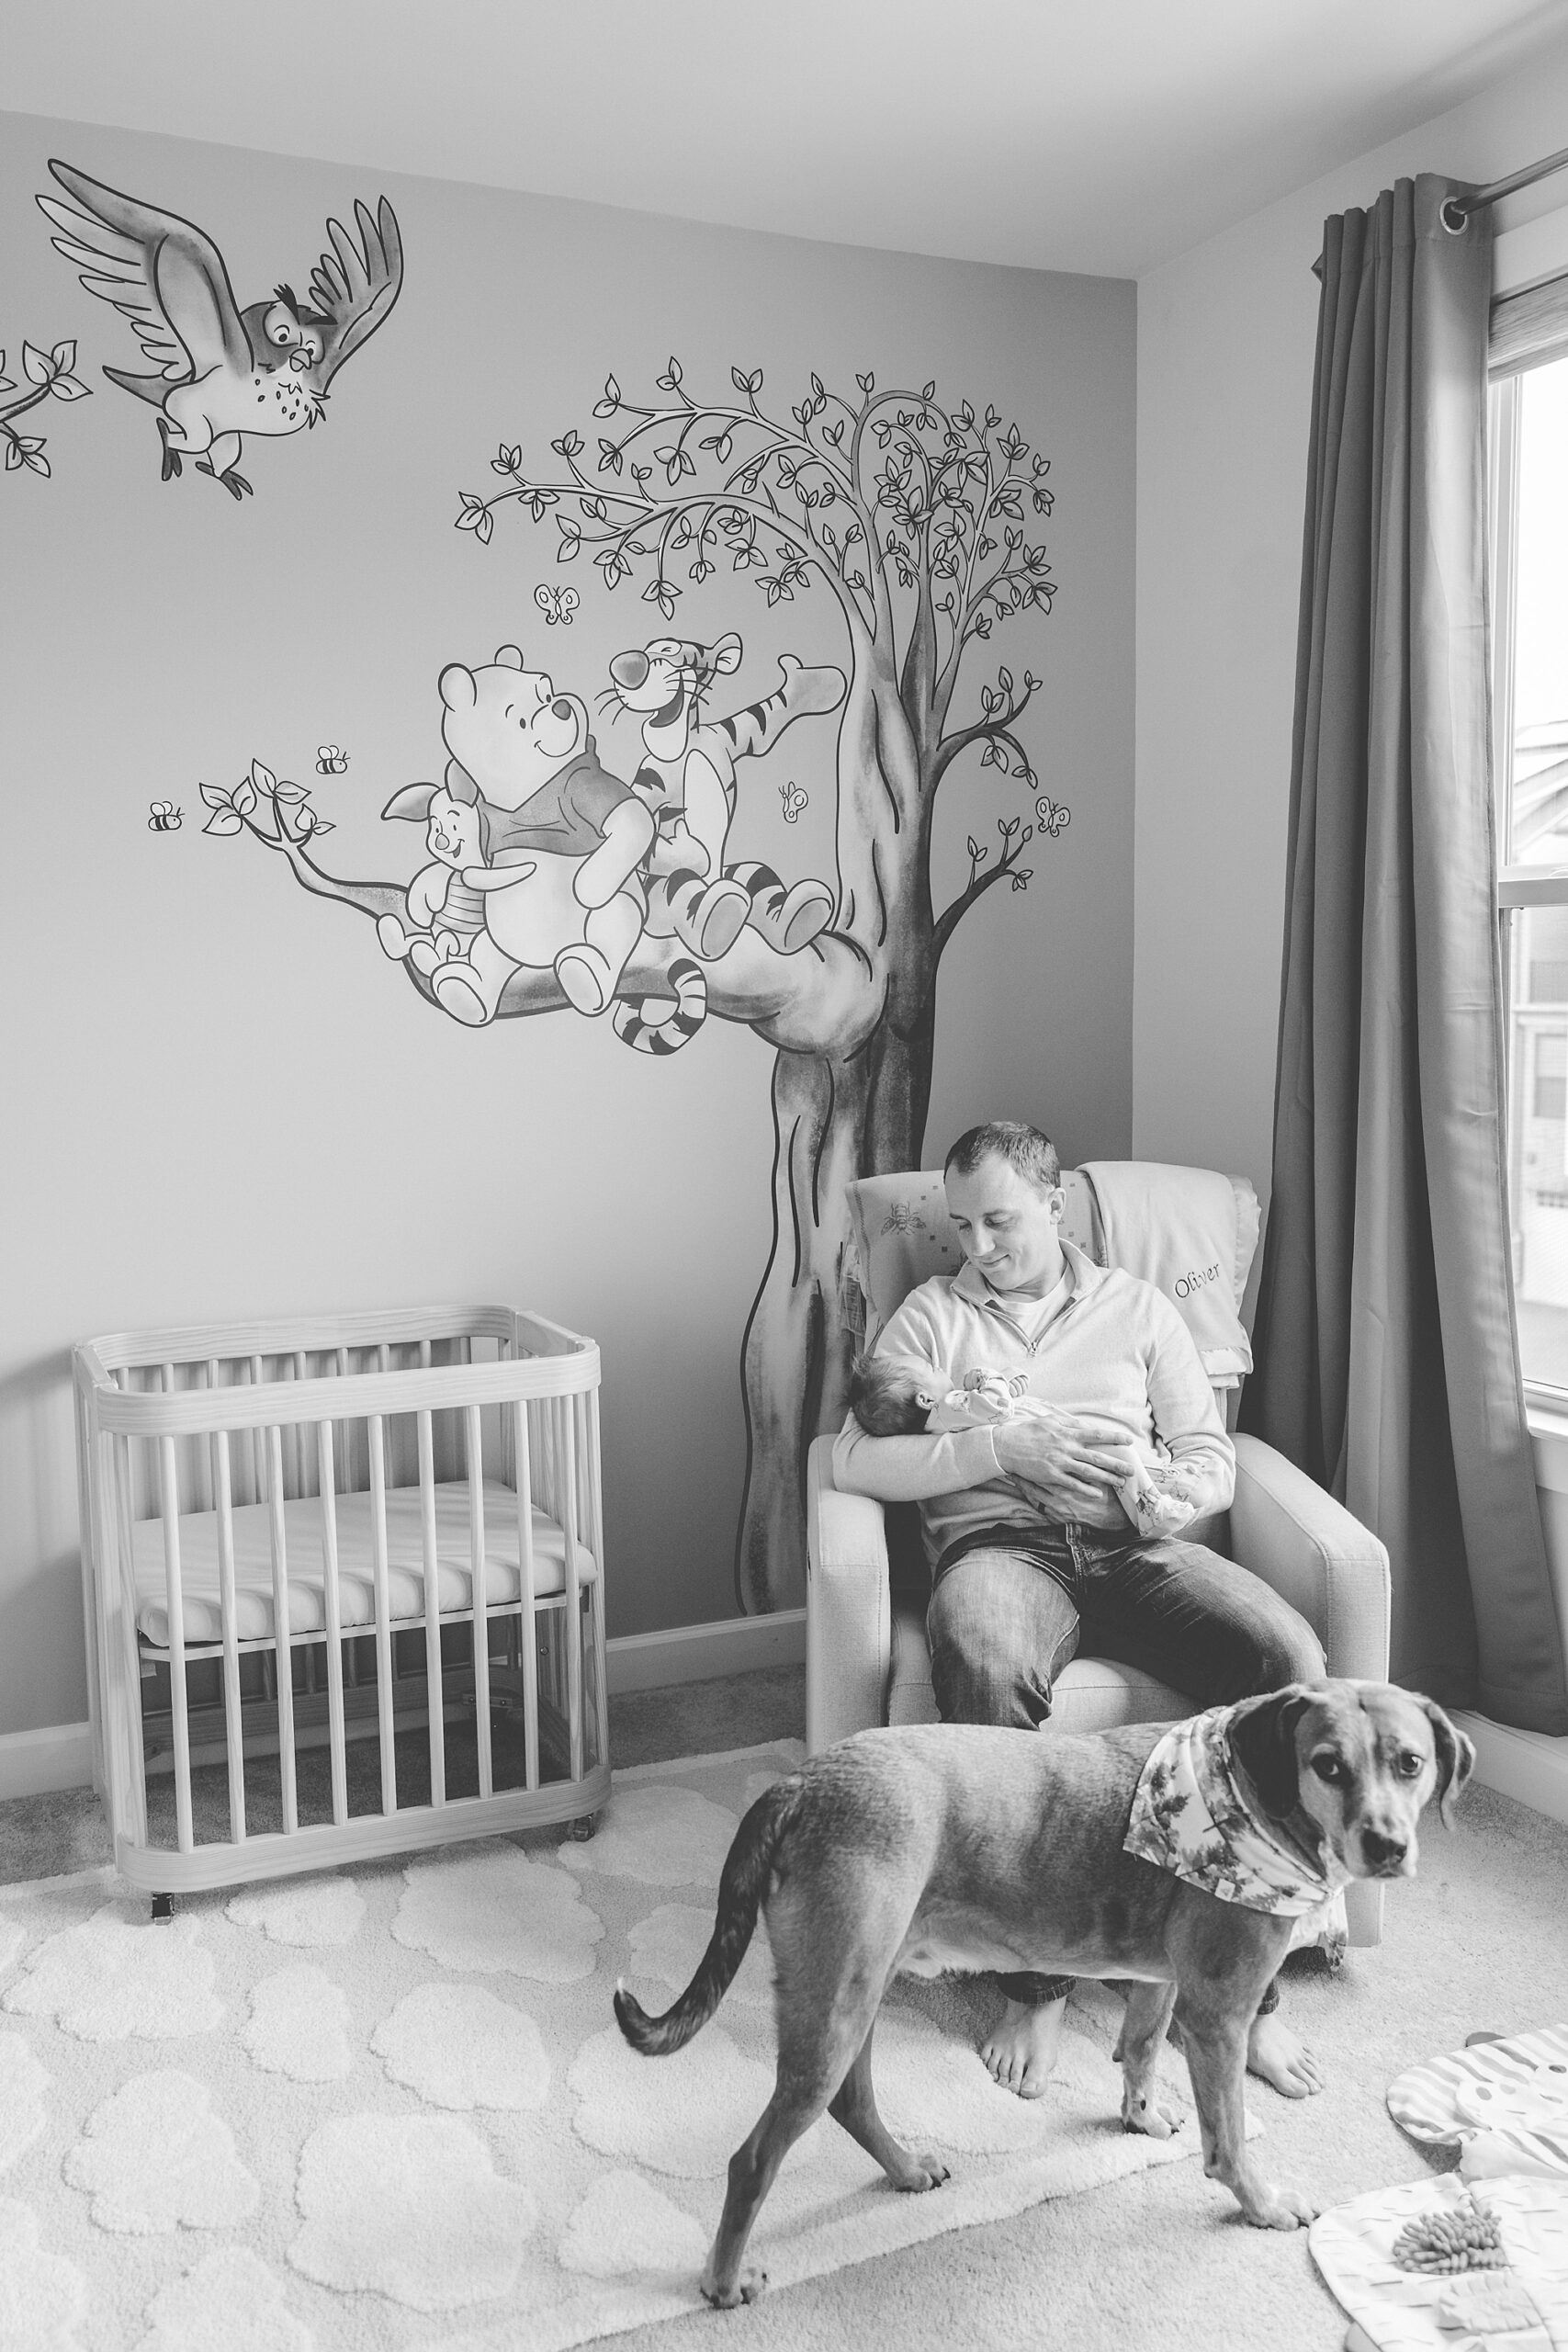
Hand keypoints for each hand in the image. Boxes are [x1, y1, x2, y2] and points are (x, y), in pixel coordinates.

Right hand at [991, 1406, 1131, 1515]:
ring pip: (1088, 1472)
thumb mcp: (1050, 1421)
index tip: (1129, 1441)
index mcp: (1067, 1433)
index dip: (1114, 1438)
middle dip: (1116, 1464)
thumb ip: (1069, 1424)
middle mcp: (1066, 1447)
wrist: (1007, 1446)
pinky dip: (1086, 1490)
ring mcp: (1059, 1462)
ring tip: (1120, 1483)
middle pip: (1097, 1457)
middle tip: (1132, 1470)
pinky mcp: (1051, 1475)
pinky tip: (1097, 1494)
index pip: (1096, 1434)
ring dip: (1106, 1478)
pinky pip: (1072, 1484)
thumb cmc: (1029, 1432)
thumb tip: (1085, 1425)